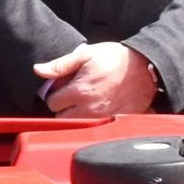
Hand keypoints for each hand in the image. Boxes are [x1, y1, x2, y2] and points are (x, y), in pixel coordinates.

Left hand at [33, 42, 159, 118]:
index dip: (54, 94)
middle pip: (61, 119)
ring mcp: (102, 118)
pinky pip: (95, 129)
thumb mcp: (85, 54)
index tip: (62, 88)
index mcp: (79, 91)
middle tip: (70, 96)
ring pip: (77, 126)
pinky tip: (97, 108)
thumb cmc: (115, 58)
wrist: (145, 67)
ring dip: (75, 117)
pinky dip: (92, 122)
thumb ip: (60, 65)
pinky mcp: (114, 122)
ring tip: (83, 102)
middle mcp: (89, 109)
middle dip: (62, 108)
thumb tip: (38, 70)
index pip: (52, 103)